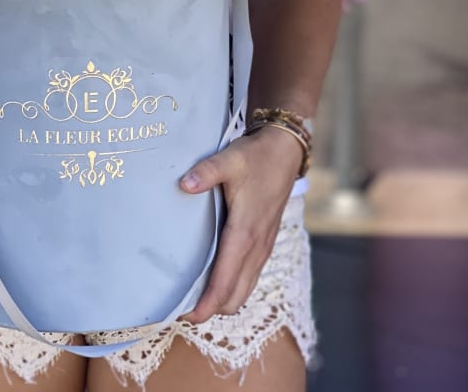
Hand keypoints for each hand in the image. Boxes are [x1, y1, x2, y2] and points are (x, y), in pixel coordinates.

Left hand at [178, 127, 302, 322]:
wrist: (284, 151)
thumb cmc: (256, 157)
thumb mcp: (229, 160)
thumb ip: (206, 172)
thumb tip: (185, 184)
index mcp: (245, 232)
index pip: (226, 281)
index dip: (207, 304)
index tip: (187, 317)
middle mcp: (257, 246)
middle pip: (236, 295)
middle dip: (212, 308)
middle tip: (183, 309)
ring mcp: (263, 246)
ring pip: (245, 289)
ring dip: (224, 299)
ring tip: (195, 299)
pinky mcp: (265, 241)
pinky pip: (250, 276)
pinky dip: (234, 286)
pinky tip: (217, 279)